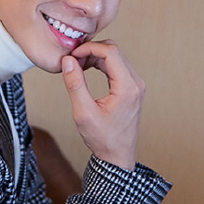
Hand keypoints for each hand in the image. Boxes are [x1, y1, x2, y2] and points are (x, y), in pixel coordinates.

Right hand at [60, 39, 144, 170]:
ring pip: (116, 57)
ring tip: (77, 66)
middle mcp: (136, 83)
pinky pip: (117, 66)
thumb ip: (75, 84)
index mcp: (127, 88)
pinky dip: (102, 63)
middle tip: (72, 60)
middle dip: (91, 50)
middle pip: (114, 51)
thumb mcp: (83, 113)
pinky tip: (87, 70)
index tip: (72, 55)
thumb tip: (68, 61)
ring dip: (96, 56)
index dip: (89, 48)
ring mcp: (136, 85)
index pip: (110, 52)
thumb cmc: (102, 138)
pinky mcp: (132, 88)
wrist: (117, 156)